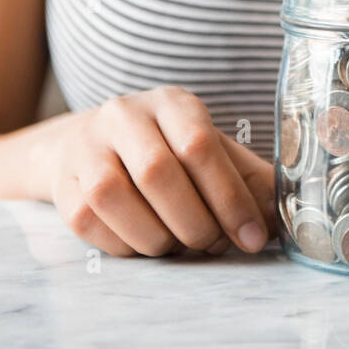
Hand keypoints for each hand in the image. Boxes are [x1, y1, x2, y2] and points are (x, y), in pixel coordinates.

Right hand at [38, 87, 275, 257]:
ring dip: (158, 238)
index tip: (252, 237)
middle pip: (158, 173)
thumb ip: (248, 180)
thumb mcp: (210, 151)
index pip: (199, 144)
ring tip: (179, 244)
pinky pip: (92, 224)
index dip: (230, 198)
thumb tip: (286, 219)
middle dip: (195, 223)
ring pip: (117, 200)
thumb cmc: (166, 152)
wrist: (88, 145)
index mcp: (171, 102)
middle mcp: (123, 115)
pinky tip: (145, 242)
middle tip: (213, 245)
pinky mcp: (62, 184)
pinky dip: (127, 246)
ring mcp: (86, 147)